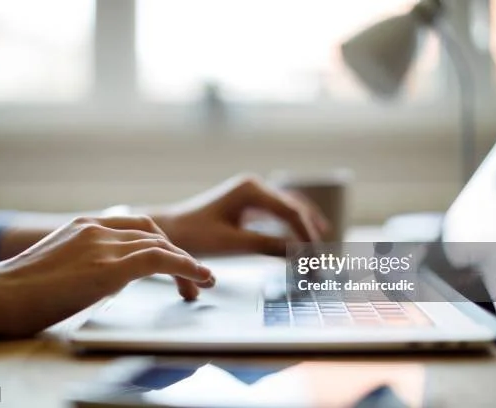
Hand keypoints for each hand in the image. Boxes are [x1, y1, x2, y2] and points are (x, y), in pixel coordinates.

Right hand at [0, 216, 212, 336]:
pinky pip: (160, 260)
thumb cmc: (19, 291)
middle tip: (193, 279)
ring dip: (187, 264)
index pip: (136, 227)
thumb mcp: (58, 266)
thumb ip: (85, 262)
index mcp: (85, 226)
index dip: (161, 244)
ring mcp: (102, 244)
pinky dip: (185, 267)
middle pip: (153, 233)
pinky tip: (199, 277)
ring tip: (202, 283)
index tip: (173, 263)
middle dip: (177, 254)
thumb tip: (105, 277)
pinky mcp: (108, 266)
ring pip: (161, 245)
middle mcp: (97, 228)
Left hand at [150, 175, 328, 255]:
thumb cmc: (195, 235)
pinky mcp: (249, 203)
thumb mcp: (233, 243)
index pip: (290, 211)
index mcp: (250, 189)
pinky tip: (304, 237)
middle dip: (310, 230)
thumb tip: (300, 254)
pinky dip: (292, 225)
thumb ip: (268, 246)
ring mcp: (252, 192)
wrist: (170, 230)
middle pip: (294, 207)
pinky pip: (278, 212)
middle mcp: (254, 186)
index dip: (307, 234)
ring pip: (289, 207)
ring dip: (305, 225)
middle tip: (324, 253)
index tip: (317, 255)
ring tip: (322, 243)